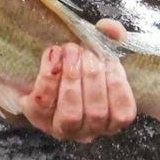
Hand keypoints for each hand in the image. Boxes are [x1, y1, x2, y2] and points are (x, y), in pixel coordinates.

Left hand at [18, 19, 136, 142]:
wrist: (38, 71)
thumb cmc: (76, 63)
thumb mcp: (97, 52)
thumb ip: (109, 39)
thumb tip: (112, 29)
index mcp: (110, 118)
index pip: (122, 113)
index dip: (117, 85)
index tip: (109, 59)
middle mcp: (89, 130)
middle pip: (96, 112)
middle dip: (92, 76)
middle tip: (85, 50)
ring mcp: (62, 128)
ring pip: (71, 114)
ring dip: (72, 78)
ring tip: (70, 51)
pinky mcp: (38, 118)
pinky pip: (44, 103)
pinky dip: (49, 77)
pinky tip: (53, 55)